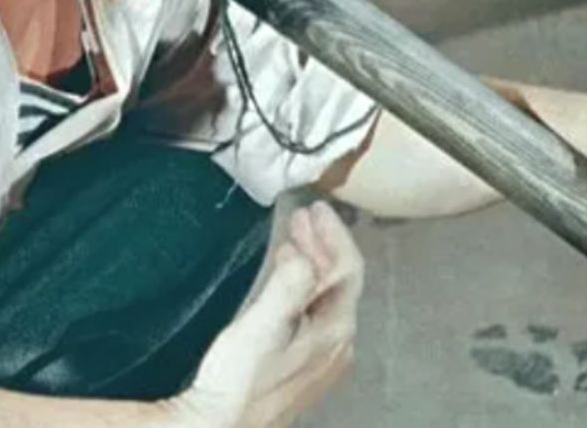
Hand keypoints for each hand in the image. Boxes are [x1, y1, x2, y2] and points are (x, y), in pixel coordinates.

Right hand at [173, 201, 362, 427]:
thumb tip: (303, 252)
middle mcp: (337, 345)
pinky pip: (315, 313)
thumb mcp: (263, 324)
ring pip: (327, 297)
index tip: (315, 208)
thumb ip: (290, 283)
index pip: (348, 268)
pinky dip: (304, 286)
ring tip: (292, 239)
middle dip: (322, 245)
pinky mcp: (303, 367)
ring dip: (312, 264)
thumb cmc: (239, 378)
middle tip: (301, 217)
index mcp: (335, 331)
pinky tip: (285, 280)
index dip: (334, 233)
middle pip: (340, 282)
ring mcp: (321, 359)